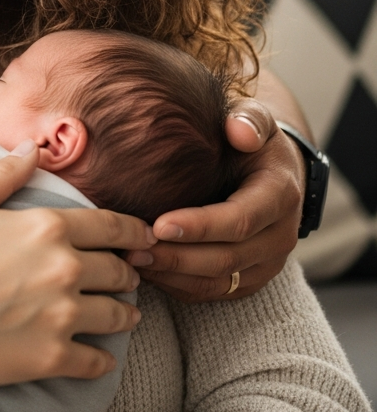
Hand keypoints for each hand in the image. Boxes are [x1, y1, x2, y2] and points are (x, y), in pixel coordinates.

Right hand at [0, 141, 150, 388]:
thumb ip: (3, 174)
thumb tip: (32, 149)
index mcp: (47, 226)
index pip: (111, 225)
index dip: (135, 230)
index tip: (146, 236)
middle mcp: (65, 268)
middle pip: (120, 270)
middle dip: (129, 272)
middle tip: (128, 275)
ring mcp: (63, 314)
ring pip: (118, 315)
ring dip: (125, 313)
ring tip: (124, 314)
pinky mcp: (55, 356)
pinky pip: (98, 361)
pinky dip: (103, 359)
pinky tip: (100, 357)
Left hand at [127, 99, 302, 301]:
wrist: (271, 170)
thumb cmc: (249, 140)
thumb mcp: (255, 119)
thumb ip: (249, 120)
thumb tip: (238, 130)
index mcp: (280, 195)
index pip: (240, 219)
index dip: (200, 226)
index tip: (159, 224)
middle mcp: (279, 236)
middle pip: (226, 258)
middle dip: (176, 256)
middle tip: (131, 248)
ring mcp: (265, 263)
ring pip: (218, 282)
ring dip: (172, 275)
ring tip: (130, 261)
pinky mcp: (248, 278)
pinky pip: (213, 292)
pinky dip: (178, 286)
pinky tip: (145, 271)